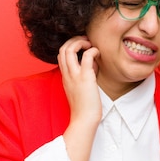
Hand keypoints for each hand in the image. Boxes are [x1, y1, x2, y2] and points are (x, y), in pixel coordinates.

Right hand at [57, 36, 100, 160]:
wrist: (85, 120)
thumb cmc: (86, 106)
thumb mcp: (82, 86)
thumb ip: (85, 72)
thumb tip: (93, 61)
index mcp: (65, 77)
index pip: (61, 55)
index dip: (70, 46)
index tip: (82, 46)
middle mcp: (67, 74)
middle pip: (62, 49)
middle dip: (73, 40)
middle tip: (86, 41)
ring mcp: (74, 76)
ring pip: (69, 49)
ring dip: (80, 42)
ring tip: (89, 44)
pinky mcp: (85, 78)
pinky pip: (86, 57)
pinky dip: (92, 50)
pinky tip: (98, 53)